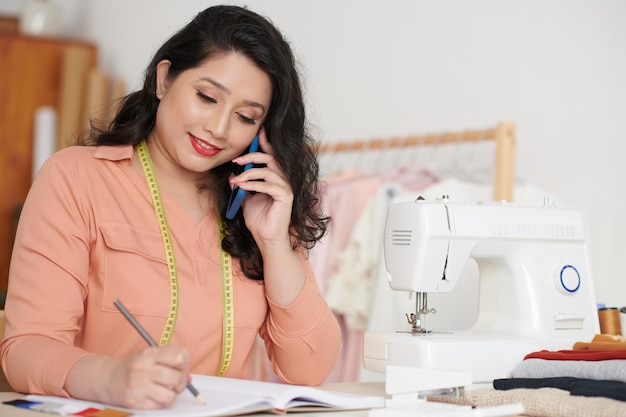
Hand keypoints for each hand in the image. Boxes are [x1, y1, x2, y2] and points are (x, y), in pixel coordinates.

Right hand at [66, 345, 189, 408]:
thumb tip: (189, 378)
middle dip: (181, 382)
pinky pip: (160, 406)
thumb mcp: (151, 356)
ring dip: (172, 394)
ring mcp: (138, 386)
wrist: (108, 379)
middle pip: (177, 377)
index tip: (180, 366)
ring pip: (170, 395)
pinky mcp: (135, 402)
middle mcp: (143, 369)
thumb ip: (171, 362)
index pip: (179, 356)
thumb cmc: (135, 367)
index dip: (184, 363)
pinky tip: (155, 396)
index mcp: (149, 354)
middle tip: (176, 382)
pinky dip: (161, 402)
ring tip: (166, 390)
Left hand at [229, 129, 293, 246]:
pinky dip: (253, 184)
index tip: (258, 133)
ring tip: (235, 181)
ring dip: (249, 173)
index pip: (272, 156)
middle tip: (236, 161)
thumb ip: (243, 185)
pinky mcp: (286, 197)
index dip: (266, 143)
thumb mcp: (247, 198)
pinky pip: (269, 185)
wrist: (266, 238)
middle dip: (251, 157)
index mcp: (276, 178)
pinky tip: (242, 187)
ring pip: (268, 171)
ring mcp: (286, 188)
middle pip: (270, 159)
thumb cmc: (258, 219)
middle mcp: (284, 180)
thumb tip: (233, 175)